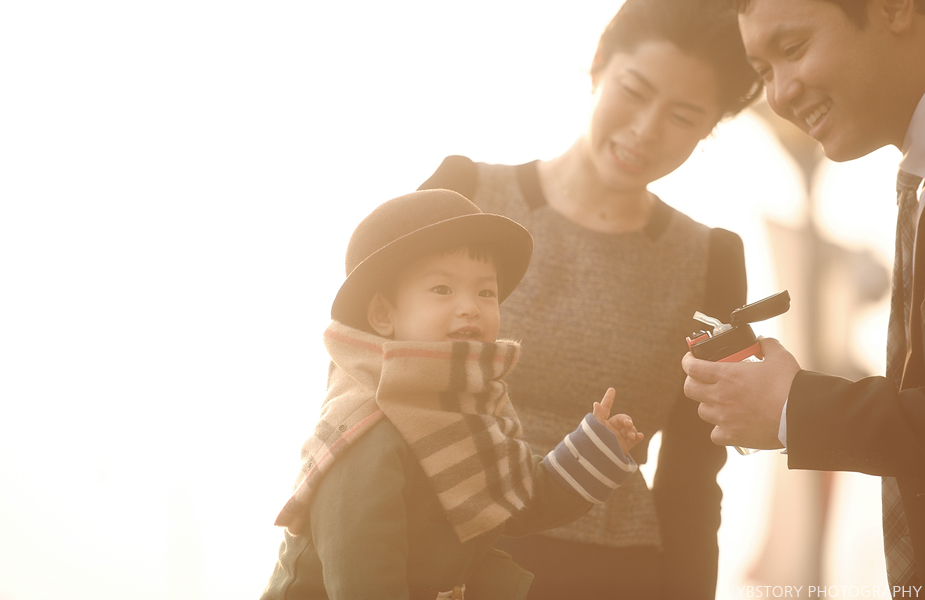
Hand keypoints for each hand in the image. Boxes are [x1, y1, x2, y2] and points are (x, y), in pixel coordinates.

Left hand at [593, 387, 643, 454]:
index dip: (608, 399)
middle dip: (627, 420)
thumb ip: (597, 416)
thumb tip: (596, 403)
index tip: (611, 390)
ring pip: (629, 429)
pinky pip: (634, 439)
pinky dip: (637, 437)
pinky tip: (639, 436)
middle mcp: (610, 429)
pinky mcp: (624, 447)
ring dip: (632, 430)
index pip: (605, 408)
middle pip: (622, 419)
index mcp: (602, 422)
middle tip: (628, 424)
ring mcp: (618, 437)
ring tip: (631, 434)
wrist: (598, 463)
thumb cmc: (593, 443)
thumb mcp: (595, 428)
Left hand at [681, 337, 799, 448]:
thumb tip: (762, 340)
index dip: (688, 362)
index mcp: (726, 375)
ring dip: (708, 405)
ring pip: (702, 411)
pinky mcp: (732, 436)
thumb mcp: (779, 357)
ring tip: (720, 402)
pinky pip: (715, 434)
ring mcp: (724, 418)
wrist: (801, 416)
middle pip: (690, 389)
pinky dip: (719, 430)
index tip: (690, 360)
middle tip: (701, 380)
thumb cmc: (790, 386)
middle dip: (693, 383)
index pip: (692, 367)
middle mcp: (720, 396)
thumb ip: (767, 345)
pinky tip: (729, 425)